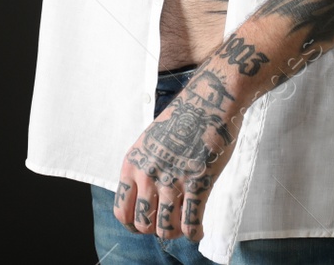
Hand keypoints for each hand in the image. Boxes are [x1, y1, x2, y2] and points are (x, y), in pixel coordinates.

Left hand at [114, 67, 241, 242]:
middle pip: (143, 225)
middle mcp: (148, 174)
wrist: (210, 100)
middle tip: (168, 223)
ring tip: (183, 227)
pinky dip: (194, 233)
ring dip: (175, 233)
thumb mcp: (151, 140)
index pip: (122, 212)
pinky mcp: (198, 183)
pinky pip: (191, 223)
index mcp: (133, 164)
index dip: (134, 224)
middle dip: (156, 229)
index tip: (147, 223)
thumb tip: (146, 196)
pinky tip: (198, 231)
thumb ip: (145, 167)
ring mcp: (173, 180)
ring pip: (166, 230)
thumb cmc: (184, 118)